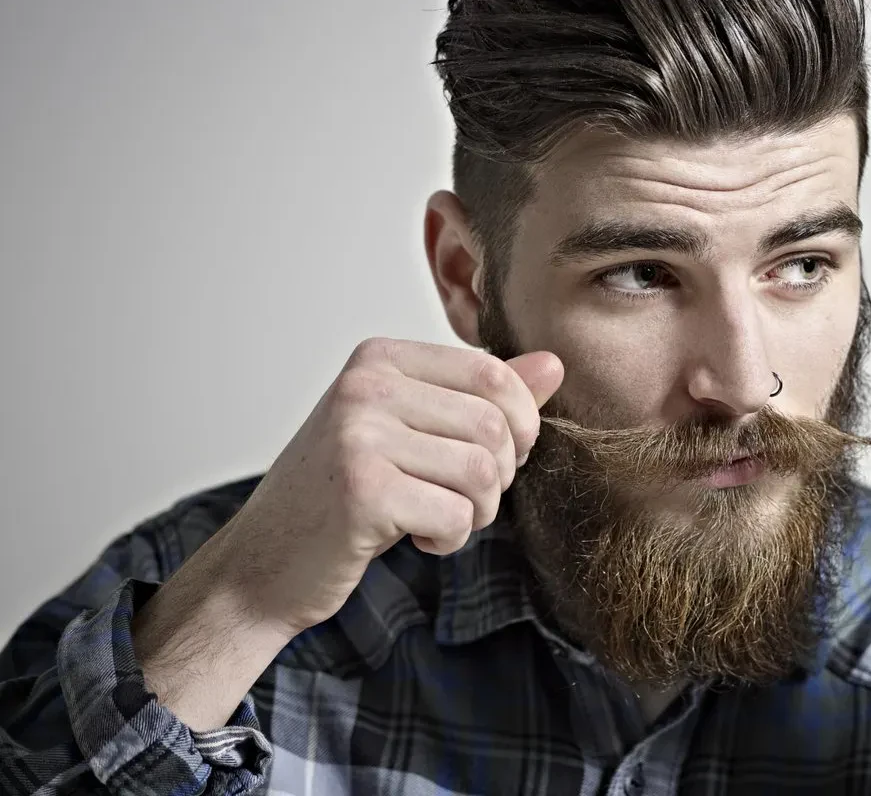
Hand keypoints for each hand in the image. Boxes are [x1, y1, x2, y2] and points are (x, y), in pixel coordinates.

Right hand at [204, 337, 562, 635]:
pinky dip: (450, 538)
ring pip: (482, 471)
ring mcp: (359, 436)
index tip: (499, 457)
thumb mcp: (414, 433)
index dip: (520, 424)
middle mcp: (365, 386)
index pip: (492, 373)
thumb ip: (483, 398)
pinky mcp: (363, 491)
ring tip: (441, 518)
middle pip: (494, 425)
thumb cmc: (343, 496)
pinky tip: (417, 537)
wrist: (263, 564)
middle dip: (500, 475)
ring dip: (477, 511)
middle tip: (466, 499)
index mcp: (379, 359)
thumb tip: (554, 365)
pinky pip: (456, 515)